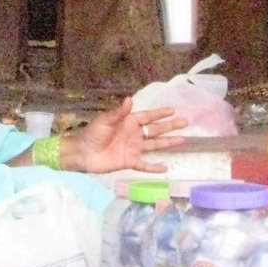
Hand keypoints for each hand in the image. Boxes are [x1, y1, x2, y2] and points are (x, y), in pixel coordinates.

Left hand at [65, 96, 187, 173]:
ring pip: (155, 145)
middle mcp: (134, 134)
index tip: (173, 110)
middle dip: (170, 126)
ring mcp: (133, 148)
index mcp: (129, 122)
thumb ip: (119, 112)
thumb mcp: (105, 120)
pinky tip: (165, 168)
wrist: (82, 153)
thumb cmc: (92, 134)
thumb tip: (130, 98)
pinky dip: (154, 167)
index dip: (160, 113)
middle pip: (156, 130)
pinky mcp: (130, 161)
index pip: (148, 116)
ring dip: (168, 143)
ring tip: (183, 140)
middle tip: (185, 122)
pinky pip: (144, 165)